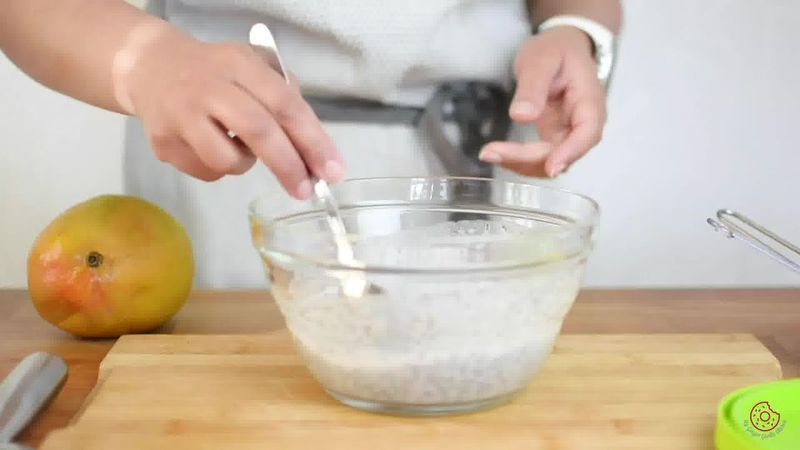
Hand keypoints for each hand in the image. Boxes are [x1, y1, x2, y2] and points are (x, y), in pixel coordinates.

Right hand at [120, 26, 342, 198]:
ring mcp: (181, 115)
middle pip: (258, 131)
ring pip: (227, 161)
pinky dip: (218, 168)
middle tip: (306, 190)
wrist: (151, 68)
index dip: (312, 140)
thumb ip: (285, 98)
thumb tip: (315, 151)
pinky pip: (206, 171)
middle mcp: (208, 86)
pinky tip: (209, 145)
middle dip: (288, 166)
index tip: (332, 170)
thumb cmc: (218, 72)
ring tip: (238, 146)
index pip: (285, 103)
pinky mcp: (163, 143)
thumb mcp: (254, 68)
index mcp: (240, 64)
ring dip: (245, 164)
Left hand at [479, 26, 606, 176]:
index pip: (588, 133)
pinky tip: (498, 153)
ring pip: (551, 161)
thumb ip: (533, 87)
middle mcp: (584, 123)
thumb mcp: (541, 60)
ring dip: (521, 164)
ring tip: (489, 153)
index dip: (570, 153)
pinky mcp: (555, 138)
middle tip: (491, 152)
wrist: (561, 48)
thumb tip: (522, 116)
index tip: (550, 167)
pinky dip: (520, 159)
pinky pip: (541, 157)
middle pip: (564, 153)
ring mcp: (569, 133)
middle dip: (529, 159)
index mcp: (589, 100)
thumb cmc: (555, 50)